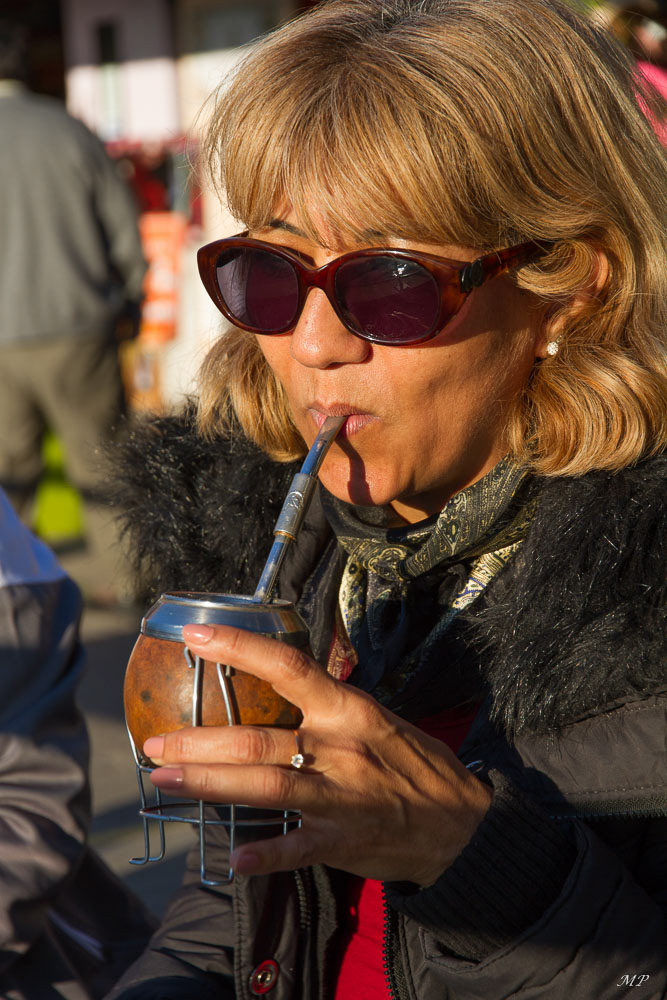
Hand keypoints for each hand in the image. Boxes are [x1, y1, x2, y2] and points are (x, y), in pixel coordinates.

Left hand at [145, 623, 491, 885]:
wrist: (464, 822)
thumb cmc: (413, 763)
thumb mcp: (376, 718)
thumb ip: (328, 703)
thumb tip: (279, 675)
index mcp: (348, 709)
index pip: (289, 667)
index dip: (241, 648)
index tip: (195, 636)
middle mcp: (340, 747)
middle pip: (260, 738)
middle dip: (200, 741)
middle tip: (154, 744)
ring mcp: (341, 795)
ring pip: (266, 786)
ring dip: (210, 785)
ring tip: (164, 783)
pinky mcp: (344, 840)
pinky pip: (297, 847)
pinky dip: (265, 853)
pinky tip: (233, 858)